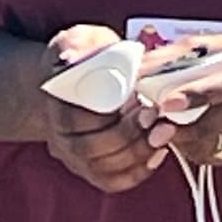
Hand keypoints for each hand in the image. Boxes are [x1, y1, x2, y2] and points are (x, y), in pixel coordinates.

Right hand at [37, 26, 162, 193]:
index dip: (109, 118)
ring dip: (138, 155)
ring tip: (165, 132)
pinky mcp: (93, 168)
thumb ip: (76, 45)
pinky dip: (137, 172)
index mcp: (56, 107)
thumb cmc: (84, 56)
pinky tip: (158, 153)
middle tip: (160, 120)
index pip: (77, 122)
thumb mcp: (79, 40)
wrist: (76, 80)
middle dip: (130, 138)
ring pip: (104, 170)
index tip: (141, 103)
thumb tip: (68, 59)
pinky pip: (112, 181)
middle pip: (92, 150)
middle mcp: (61, 138)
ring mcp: (76, 157)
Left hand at [147, 38, 221, 172]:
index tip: (166, 103)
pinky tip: (196, 133)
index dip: (194, 96)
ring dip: (185, 141)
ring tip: (174, 126)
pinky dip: (199, 148)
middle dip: (178, 128)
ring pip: (213, 147)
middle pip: (215, 125)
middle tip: (155, 123)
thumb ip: (183, 54)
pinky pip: (219, 157)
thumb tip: (142, 65)